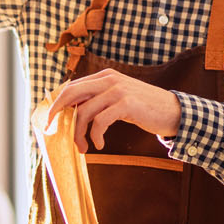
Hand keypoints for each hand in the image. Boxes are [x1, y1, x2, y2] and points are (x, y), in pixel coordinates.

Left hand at [45, 70, 181, 151]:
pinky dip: (95, 136)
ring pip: (84, 112)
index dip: (57, 104)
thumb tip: (72, 112)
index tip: (50, 121)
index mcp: (104, 76)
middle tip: (52, 130)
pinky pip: (100, 122)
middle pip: (71, 94)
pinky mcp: (126, 104)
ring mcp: (118, 90)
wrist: (173, 111)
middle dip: (56, 113)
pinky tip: (100, 144)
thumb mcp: (118, 99)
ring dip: (79, 134)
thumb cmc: (144, 108)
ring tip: (84, 147)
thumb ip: (99, 100)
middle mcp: (109, 79)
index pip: (71, 87)